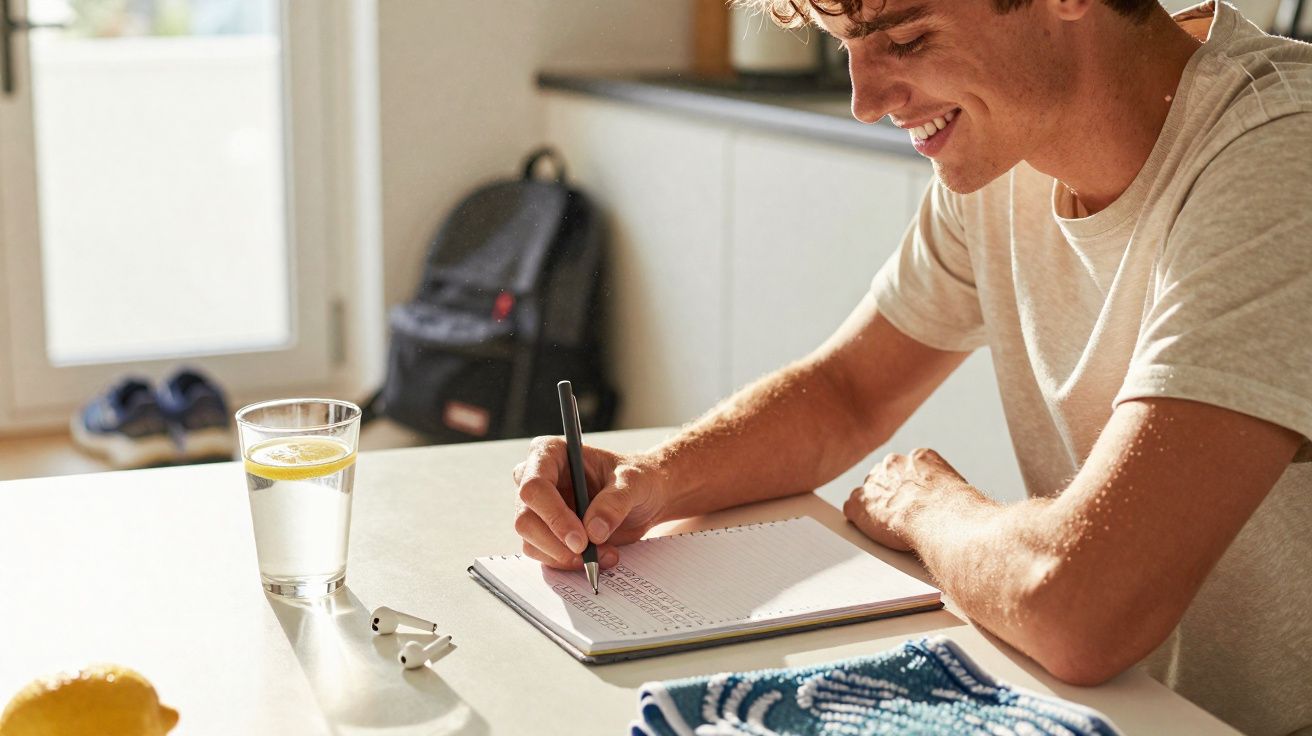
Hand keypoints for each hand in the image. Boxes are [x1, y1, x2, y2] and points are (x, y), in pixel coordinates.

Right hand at [512, 436, 668, 569]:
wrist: (644, 498)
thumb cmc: (637, 478)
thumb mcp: (634, 482)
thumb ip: (615, 501)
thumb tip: (593, 531)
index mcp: (551, 453)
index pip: (534, 487)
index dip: (553, 515)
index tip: (580, 539)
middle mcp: (536, 479)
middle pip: (525, 519)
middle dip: (556, 543)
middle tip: (589, 555)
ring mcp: (538, 508)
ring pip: (531, 542)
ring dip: (566, 556)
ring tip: (605, 553)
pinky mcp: (545, 532)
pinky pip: (544, 555)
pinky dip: (569, 562)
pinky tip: (598, 556)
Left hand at [843, 448, 971, 551]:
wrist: (942, 519)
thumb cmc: (957, 511)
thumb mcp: (957, 491)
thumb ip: (945, 490)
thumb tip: (952, 505)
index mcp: (921, 457)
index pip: (910, 467)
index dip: (911, 486)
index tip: (915, 499)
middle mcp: (893, 463)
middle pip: (885, 476)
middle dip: (890, 493)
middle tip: (900, 514)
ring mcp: (874, 482)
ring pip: (868, 492)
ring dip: (875, 506)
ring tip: (888, 526)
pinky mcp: (859, 503)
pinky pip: (852, 509)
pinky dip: (859, 520)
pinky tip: (871, 532)